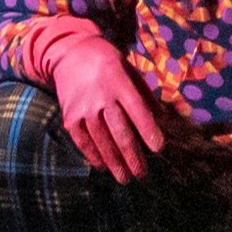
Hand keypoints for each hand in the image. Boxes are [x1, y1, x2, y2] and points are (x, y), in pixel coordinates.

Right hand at [19, 16, 165, 180]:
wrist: (70, 54)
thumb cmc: (107, 62)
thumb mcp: (129, 69)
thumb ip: (144, 94)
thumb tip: (161, 119)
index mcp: (119, 84)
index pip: (138, 111)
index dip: (148, 131)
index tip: (158, 149)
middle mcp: (101, 98)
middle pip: (120, 132)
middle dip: (132, 156)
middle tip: (142, 173)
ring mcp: (83, 110)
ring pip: (102, 141)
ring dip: (115, 162)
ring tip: (125, 178)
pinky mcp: (69, 118)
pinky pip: (83, 141)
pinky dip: (93, 155)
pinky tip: (103, 167)